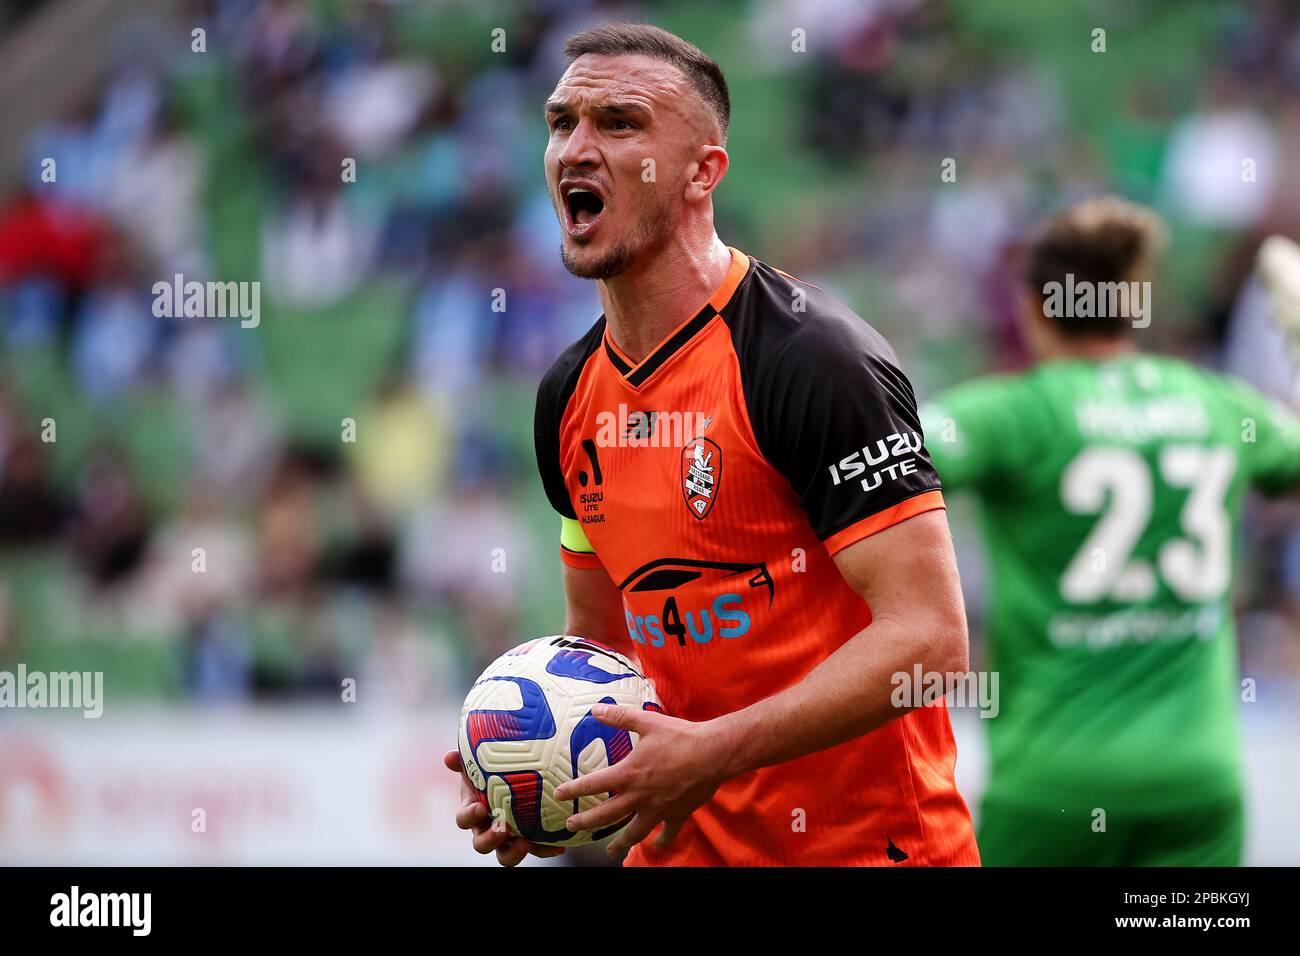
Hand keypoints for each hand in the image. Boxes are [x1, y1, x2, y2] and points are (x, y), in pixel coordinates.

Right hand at [443, 749, 565, 866]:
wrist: (516, 777)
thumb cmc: (492, 770)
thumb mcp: (479, 763)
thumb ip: (464, 759)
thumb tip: (449, 756)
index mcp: (473, 811)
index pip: (464, 819)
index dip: (469, 816)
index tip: (480, 808)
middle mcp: (487, 829)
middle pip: (481, 844)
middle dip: (491, 840)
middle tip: (504, 828)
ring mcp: (507, 838)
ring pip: (505, 855)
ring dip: (514, 852)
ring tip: (527, 842)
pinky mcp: (527, 840)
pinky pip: (534, 850)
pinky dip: (545, 849)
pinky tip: (559, 847)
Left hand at [553, 704, 732, 859]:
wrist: (714, 753)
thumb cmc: (680, 736)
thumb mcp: (647, 722)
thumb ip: (619, 717)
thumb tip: (596, 709)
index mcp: (629, 774)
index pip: (593, 784)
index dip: (573, 790)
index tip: (559, 795)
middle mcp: (640, 796)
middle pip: (607, 815)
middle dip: (586, 822)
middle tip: (571, 826)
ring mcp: (658, 809)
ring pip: (634, 832)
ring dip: (620, 843)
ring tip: (609, 851)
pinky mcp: (677, 814)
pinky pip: (667, 832)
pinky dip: (661, 840)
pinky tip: (656, 845)